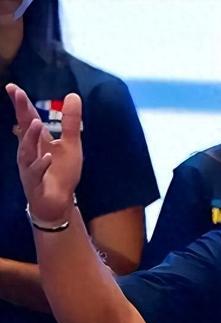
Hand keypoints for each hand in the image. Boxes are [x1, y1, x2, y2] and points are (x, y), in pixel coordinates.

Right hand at [6, 84, 82, 223]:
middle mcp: (29, 152)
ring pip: (27, 151)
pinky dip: (41, 164)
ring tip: (37, 122)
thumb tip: (72, 95)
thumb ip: (70, 122)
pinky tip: (47, 156)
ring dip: (31, 137)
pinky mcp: (35, 184)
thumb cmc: (61, 172)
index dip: (21, 103)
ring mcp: (30, 168)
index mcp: (37, 141)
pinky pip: (36, 173)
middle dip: (20, 112)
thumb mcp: (71, 144)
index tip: (12, 87)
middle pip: (23, 130)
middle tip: (17, 94)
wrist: (58, 202)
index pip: (27, 119)